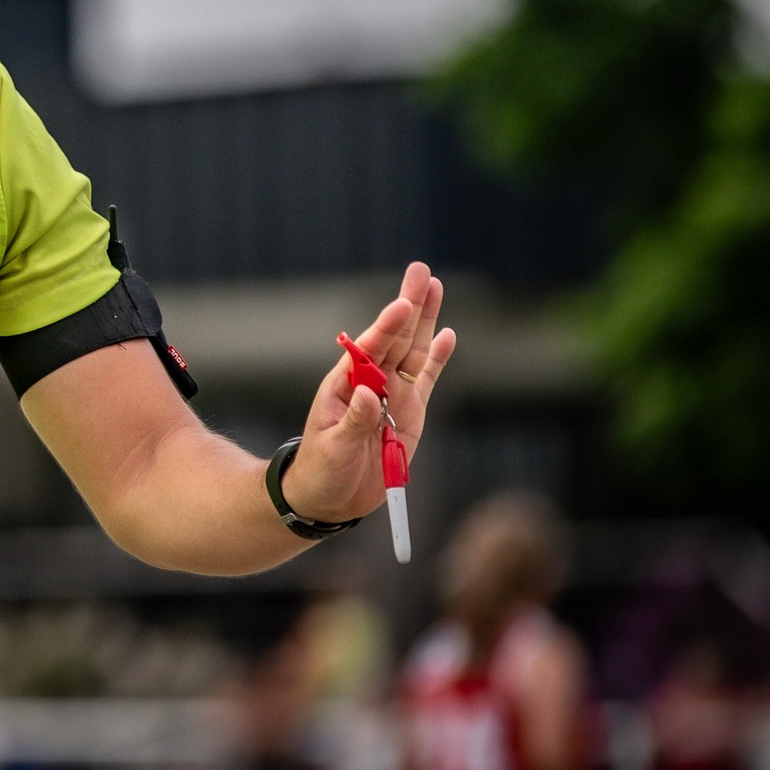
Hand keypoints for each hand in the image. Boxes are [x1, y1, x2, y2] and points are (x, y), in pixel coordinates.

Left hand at [281, 261, 454, 523]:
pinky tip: (446, 334)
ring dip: (425, 321)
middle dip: (409, 305)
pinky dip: (437, 359)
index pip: (370, 349)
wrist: (331, 498)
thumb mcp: (333, 448)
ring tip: (434, 286)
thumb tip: (368, 394)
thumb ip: (353, 421)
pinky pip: (427, 380)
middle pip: (395, 339)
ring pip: (413, 352)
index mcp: (345, 384)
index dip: (387, 326)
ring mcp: (394, 395)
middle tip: (421, 271)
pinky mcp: (412, 413)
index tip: (401, 304)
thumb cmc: (322, 470)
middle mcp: (372, 382)